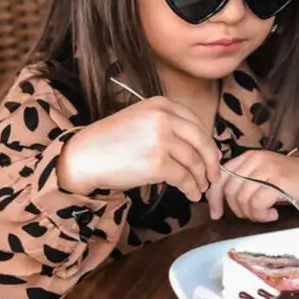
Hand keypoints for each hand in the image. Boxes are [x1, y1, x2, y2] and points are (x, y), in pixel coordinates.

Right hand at [58, 97, 222, 212]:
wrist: (85, 156)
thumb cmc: (109, 141)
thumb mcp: (138, 119)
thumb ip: (165, 124)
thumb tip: (197, 146)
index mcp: (160, 104)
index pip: (196, 122)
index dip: (207, 142)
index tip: (211, 156)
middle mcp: (164, 118)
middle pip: (201, 140)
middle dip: (211, 161)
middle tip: (214, 175)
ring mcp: (162, 140)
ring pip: (194, 161)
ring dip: (201, 178)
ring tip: (200, 188)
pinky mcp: (158, 163)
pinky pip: (184, 178)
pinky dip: (191, 188)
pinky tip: (191, 194)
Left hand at [221, 151, 298, 222]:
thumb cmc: (295, 183)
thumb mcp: (264, 178)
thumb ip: (244, 183)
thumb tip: (220, 201)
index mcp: (248, 158)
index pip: (220, 177)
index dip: (214, 198)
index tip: (216, 215)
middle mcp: (256, 160)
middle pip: (229, 190)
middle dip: (236, 210)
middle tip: (252, 215)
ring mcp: (268, 169)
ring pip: (242, 198)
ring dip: (251, 214)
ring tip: (265, 214)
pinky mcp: (279, 182)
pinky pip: (256, 204)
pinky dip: (262, 215)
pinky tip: (273, 214)